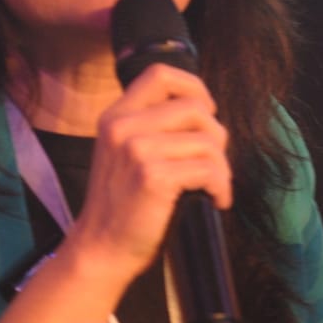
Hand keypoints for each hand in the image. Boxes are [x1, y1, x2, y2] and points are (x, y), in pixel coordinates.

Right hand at [68, 63, 232, 284]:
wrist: (101, 248)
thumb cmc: (122, 205)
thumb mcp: (123, 152)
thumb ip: (150, 126)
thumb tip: (204, 112)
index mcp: (115, 116)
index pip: (160, 74)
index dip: (193, 86)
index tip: (204, 112)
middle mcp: (123, 127)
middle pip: (194, 107)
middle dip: (215, 135)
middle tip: (212, 163)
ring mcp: (136, 150)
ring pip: (207, 140)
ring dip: (221, 166)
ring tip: (213, 186)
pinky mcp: (153, 177)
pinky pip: (209, 169)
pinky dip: (221, 186)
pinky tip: (215, 200)